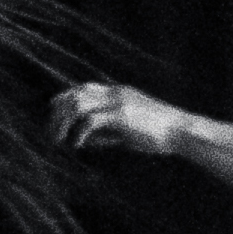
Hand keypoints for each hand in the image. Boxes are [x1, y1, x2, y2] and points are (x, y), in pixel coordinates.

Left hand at [48, 80, 184, 159]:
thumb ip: (107, 132)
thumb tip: (86, 140)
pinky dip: (79, 134)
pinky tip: (77, 146)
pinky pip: (90, 122)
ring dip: (63, 124)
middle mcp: (116, 93)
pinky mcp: (122, 115)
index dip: (64, 98)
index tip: (52, 112)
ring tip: (58, 141)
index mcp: (119, 92)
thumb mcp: (129, 130)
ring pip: (78, 106)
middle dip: (58, 114)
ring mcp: (118, 102)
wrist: (182, 131)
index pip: (83, 88)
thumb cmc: (158, 134)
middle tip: (50, 134)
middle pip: (75, 95)